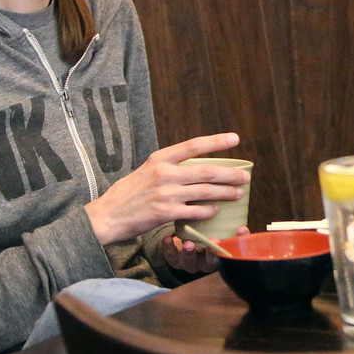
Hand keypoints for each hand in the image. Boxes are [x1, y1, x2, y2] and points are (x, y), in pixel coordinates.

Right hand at [85, 132, 250, 245]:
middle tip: (246, 176)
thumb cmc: (129, 193)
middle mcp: (164, 173)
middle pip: (207, 171)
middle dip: (230, 173)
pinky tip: (217, 210)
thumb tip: (197, 167)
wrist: (108, 215)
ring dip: (226, 193)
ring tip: (238, 193)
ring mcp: (166, 193)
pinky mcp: (166, 213)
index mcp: (160, 159)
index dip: (216, 141)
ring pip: (206, 191)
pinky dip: (210, 210)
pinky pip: (196, 211)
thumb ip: (169, 167)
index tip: (235, 138)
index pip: (193, 146)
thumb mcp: (146, 170)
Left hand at [162, 225, 251, 272]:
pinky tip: (168, 238)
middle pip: (207, 263)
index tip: (229, 241)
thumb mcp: (222, 239)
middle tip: (213, 241)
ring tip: (189, 243)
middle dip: (210, 253)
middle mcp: (203, 264)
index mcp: (216, 259)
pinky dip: (169, 248)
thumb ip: (233, 237)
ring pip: (189, 262)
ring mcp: (188, 263)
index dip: (228, 249)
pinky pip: (171, 257)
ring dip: (189, 252)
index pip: (224, 257)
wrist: (187, 243)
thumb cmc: (209, 238)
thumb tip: (243, 229)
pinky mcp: (174, 260)